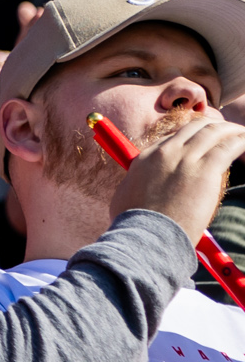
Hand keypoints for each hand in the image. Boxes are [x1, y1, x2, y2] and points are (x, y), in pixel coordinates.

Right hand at [112, 108, 244, 244]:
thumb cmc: (137, 224)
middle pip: (196, 127)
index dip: (193, 137)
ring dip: (232, 131)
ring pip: (214, 132)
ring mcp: (185, 159)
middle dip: (214, 127)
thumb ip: (138, 185)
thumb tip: (143, 191)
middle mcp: (166, 152)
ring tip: (242, 134)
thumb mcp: (127, 196)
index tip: (204, 143)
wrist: (147, 235)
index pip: (175, 137)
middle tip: (227, 132)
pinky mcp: (205, 170)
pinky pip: (229, 146)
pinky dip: (241, 141)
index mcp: (146, 158)